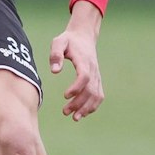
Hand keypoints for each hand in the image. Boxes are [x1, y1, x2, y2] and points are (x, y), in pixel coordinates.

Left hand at [48, 2, 105, 119]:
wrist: (84, 36)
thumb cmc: (69, 40)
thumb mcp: (58, 42)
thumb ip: (55, 55)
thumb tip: (54, 71)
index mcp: (84, 60)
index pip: (84, 76)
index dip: (77, 87)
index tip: (65, 95)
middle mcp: (93, 69)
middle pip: (90, 89)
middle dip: (79, 103)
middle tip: (65, 112)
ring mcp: (97, 75)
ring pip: (96, 95)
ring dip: (87, 108)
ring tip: (74, 117)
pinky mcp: (97, 79)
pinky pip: (99, 94)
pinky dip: (93, 105)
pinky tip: (83, 113)